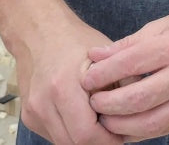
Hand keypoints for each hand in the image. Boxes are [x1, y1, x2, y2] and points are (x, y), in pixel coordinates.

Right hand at [14, 18, 124, 144]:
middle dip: (98, 143)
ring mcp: (33, 112)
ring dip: (84, 140)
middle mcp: (43, 103)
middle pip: (73, 144)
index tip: (123, 136)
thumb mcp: (107, 57)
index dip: (108, 141)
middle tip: (116, 133)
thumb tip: (140, 112)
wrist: (39, 33)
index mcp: (63, 87)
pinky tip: (84, 118)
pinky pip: (54, 136)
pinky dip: (71, 133)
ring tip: (102, 124)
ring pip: (63, 143)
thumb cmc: (77, 42)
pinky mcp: (28, 117)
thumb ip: (125, 84)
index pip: (86, 135)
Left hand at [81, 5, 168, 139]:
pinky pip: (164, 129)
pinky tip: (125, 126)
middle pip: (139, 98)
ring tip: (105, 118)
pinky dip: (139, 132)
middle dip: (108, 105)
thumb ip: (129, 43)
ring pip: (150, 122)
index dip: (103, 74)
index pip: (131, 63)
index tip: (86, 78)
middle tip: (92, 102)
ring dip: (120, 125)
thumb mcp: (165, 24)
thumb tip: (96, 57)